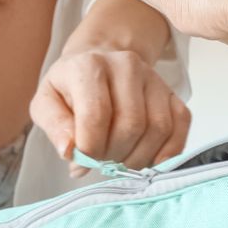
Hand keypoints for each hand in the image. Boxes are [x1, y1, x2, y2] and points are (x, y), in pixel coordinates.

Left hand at [31, 46, 190, 169]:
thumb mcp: (46, 103)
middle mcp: (126, 65)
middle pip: (130, 125)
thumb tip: (71, 151)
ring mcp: (153, 78)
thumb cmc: (69, 90)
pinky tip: (146, 159)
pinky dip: (167, 151)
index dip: (90, 149)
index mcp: (89, 66)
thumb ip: (54, 126)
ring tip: (119, 159)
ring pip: (157, 128)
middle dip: (114, 154)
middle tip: (101, 161)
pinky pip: (180, 125)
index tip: (82, 162)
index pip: (96, 115)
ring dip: (138, 157)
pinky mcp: (172, 93)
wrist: (96, 66)